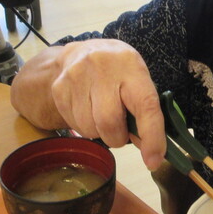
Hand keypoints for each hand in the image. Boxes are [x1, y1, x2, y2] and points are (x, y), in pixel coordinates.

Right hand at [12, 39, 166, 169]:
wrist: (80, 53)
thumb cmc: (117, 72)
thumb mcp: (137, 80)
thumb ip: (144, 110)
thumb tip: (148, 149)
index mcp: (130, 66)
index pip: (145, 105)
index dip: (151, 136)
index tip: (153, 160)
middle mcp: (102, 68)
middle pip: (109, 122)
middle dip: (118, 138)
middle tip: (120, 132)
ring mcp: (76, 77)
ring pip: (90, 129)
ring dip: (101, 134)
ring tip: (103, 116)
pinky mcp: (59, 89)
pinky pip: (75, 126)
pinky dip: (86, 128)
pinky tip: (88, 111)